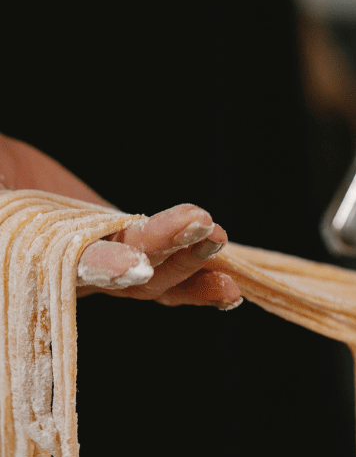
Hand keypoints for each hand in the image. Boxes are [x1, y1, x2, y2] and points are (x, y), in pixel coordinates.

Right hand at [0, 133, 241, 307]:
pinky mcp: (130, 250)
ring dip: (193, 259)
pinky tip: (231, 286)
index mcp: (37, 260)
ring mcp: (107, 264)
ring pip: (156, 275)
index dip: (106, 267)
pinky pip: (167, 270)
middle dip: (171, 254)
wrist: (0, 170)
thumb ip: (8, 198)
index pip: (74, 268)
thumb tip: (8, 190)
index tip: (136, 265)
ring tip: (220, 236)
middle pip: (129, 276)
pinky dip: (199, 278)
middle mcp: (73, 273)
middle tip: (206, 231)